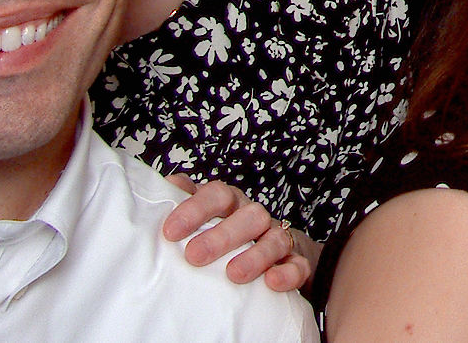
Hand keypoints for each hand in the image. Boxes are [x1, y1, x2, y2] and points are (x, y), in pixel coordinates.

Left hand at [163, 175, 318, 292]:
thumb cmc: (228, 237)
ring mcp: (278, 239)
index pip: (217, 195)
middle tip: (194, 256)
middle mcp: (255, 218)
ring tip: (233, 274)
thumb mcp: (203, 221)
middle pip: (248, 215)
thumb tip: (169, 185)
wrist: (276, 256)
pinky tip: (272, 282)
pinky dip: (288, 272)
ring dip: (256, 255)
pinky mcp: (297, 262)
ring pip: (275, 239)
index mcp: (232, 205)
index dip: (195, 209)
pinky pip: (299, 264)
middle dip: (222, 236)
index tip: (171, 232)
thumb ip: (184, 202)